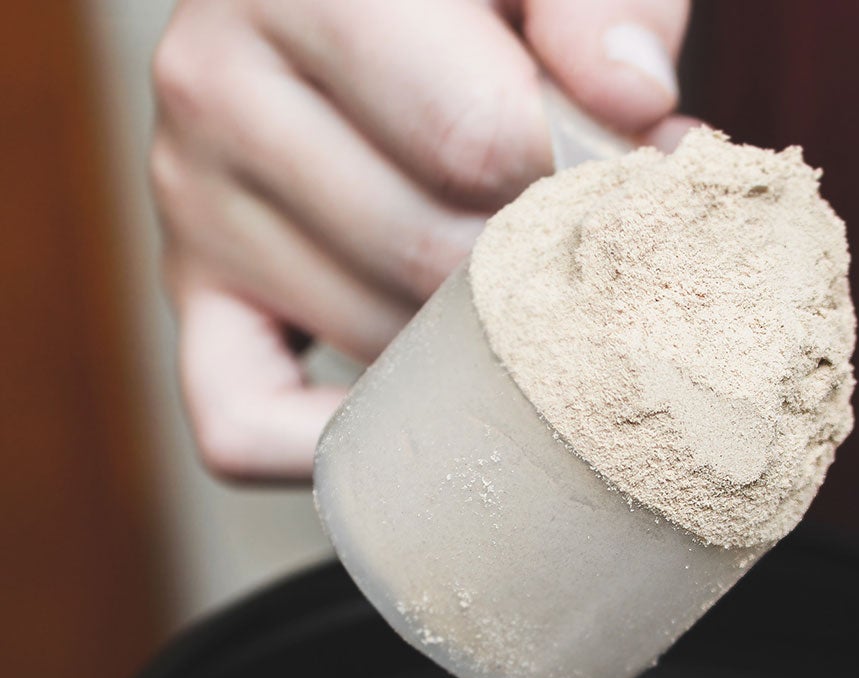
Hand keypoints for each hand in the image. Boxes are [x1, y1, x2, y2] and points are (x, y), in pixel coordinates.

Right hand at [151, 0, 692, 479]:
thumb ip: (603, 5)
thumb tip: (635, 105)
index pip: (475, 137)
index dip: (595, 178)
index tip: (658, 178)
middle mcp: (217, 88)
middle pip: (429, 252)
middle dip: (553, 268)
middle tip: (621, 254)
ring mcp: (194, 200)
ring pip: (369, 344)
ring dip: (487, 350)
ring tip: (554, 295)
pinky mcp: (193, 290)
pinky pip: (244, 426)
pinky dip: (349, 446)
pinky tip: (445, 410)